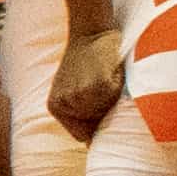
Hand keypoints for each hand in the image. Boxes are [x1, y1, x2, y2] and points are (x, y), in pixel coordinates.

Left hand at [45, 25, 125, 141]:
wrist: (89, 30)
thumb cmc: (86, 61)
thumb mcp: (72, 88)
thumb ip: (81, 113)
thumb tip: (95, 144)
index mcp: (56, 107)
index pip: (82, 135)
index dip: (97, 127)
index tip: (104, 113)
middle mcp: (65, 103)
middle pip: (97, 126)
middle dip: (106, 114)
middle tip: (105, 90)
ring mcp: (82, 95)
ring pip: (108, 113)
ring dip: (113, 100)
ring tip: (107, 79)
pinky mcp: (100, 85)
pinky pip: (117, 97)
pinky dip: (120, 87)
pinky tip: (112, 73)